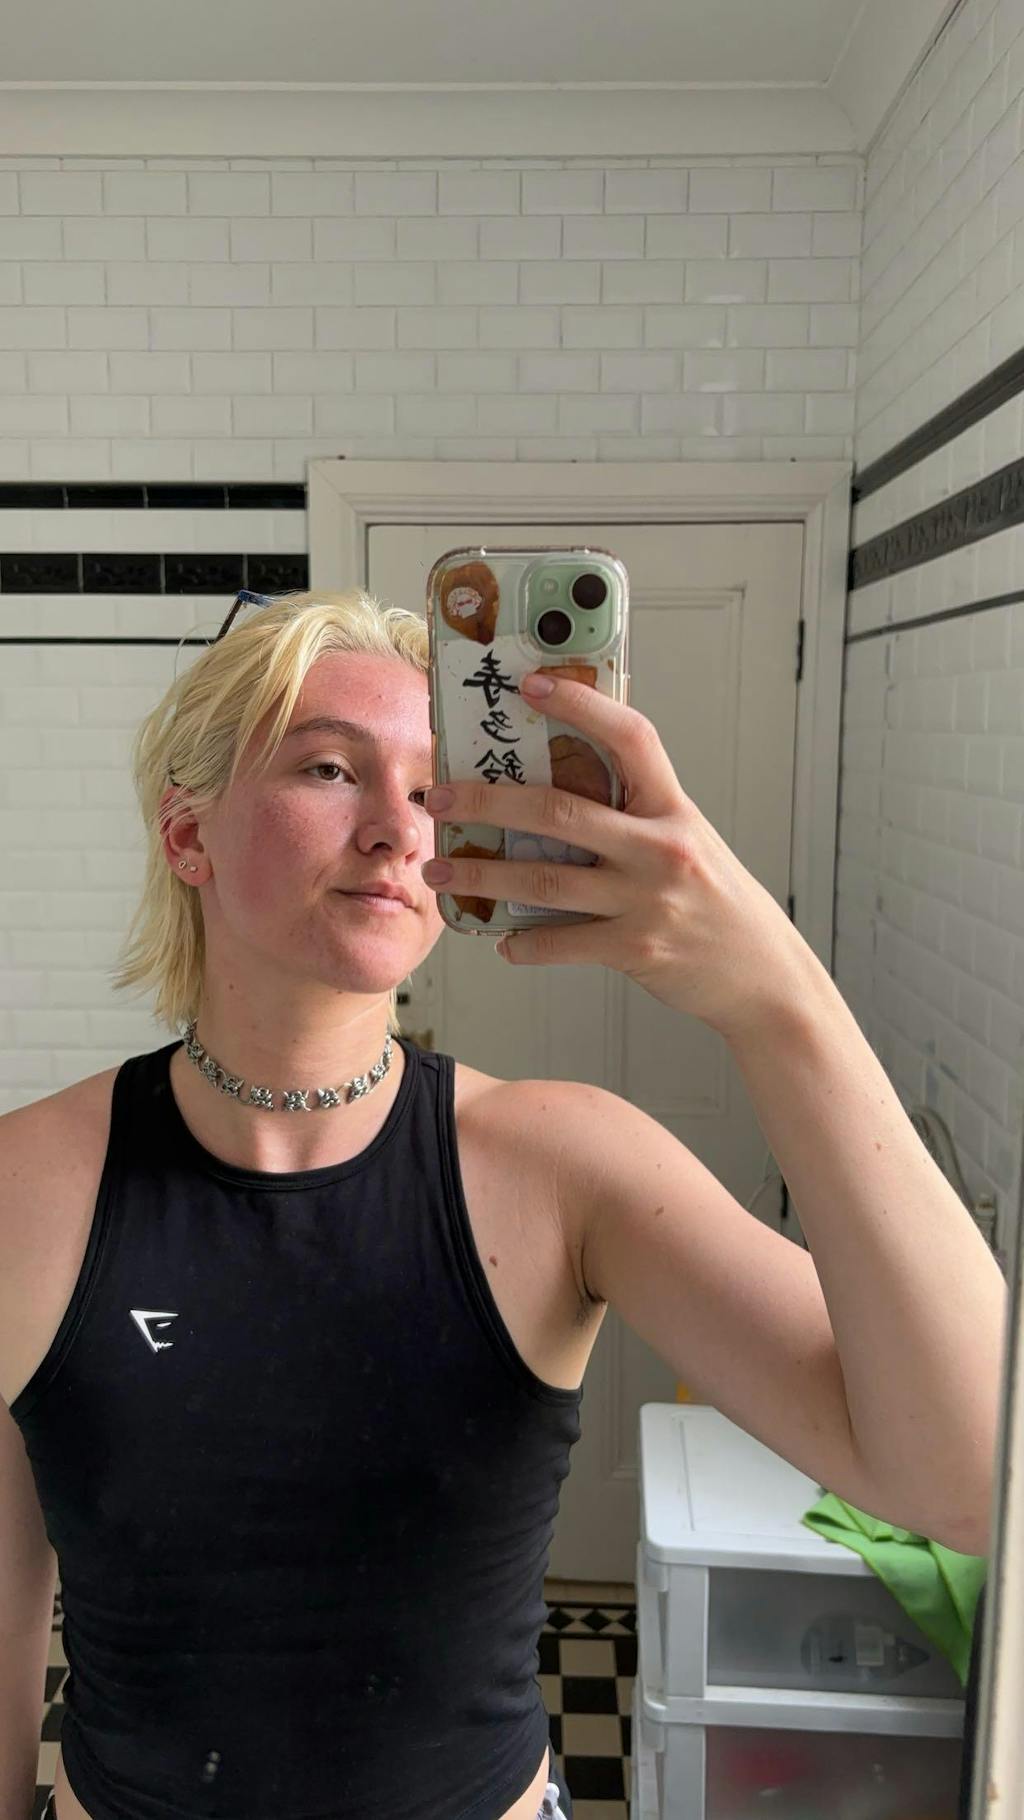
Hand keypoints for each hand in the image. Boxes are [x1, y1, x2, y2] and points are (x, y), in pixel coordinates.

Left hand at [420, 670, 816, 1040]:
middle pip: (558, 812)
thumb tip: (564, 784)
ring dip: (482, 875)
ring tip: (440, 870)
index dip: (581, 705)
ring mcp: (647, 900)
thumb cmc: (716, 901)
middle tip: (438, 797)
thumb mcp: (687, 841)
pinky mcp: (636, 948)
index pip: (630, 738)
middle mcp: (661, 848)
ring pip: (544, 880)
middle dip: (487, 802)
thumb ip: (636, 814)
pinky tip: (502, 940)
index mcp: (674, 808)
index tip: (532, 683)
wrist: (763, 974)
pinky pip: (561, 943)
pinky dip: (524, 943)